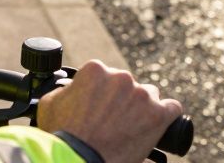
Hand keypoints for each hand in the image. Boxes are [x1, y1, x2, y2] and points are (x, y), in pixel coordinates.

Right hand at [36, 60, 182, 162]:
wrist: (80, 158)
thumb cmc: (63, 135)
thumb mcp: (51, 104)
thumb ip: (65, 91)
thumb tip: (70, 90)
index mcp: (96, 70)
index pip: (106, 76)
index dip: (103, 93)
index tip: (102, 106)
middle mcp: (121, 77)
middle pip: (128, 85)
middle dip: (123, 100)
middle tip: (115, 120)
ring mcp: (141, 95)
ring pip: (150, 95)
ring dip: (143, 108)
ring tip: (133, 127)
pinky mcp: (158, 115)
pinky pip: (172, 108)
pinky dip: (167, 115)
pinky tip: (160, 124)